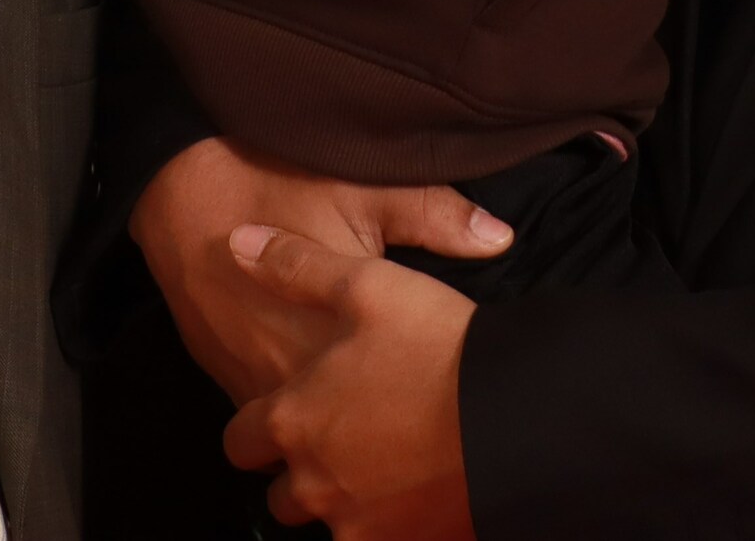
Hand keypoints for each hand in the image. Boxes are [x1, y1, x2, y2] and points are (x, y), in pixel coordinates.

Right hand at [130, 138, 508, 404]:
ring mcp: (253, 379)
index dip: (422, 396)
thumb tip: (501, 238)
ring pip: (303, 428)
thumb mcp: (366, 186)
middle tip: (416, 400)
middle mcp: (291, 366)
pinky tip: (322, 390)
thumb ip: (437, 215)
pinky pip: (268, 411)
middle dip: (383, 419)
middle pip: (348, 423)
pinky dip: (295, 408)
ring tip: (375, 403)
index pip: (390, 392)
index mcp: (334, 327)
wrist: (180, 188)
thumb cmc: (276, 179)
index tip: (447, 389)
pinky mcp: (226, 378)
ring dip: (337, 419)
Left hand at [221, 225, 479, 538]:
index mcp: (294, 419)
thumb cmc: (438, 349)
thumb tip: (240, 243)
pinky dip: (387, 523)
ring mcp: (356, 523)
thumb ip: (297, 267)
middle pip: (281, 495)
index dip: (260, 426)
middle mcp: (314, 482)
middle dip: (300, 472)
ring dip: (343, 501)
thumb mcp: (367, 285)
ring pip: (328, 524)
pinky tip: (415, 492)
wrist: (514, 418)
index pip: (241, 440)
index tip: (289, 410)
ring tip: (383, 465)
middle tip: (342, 439)